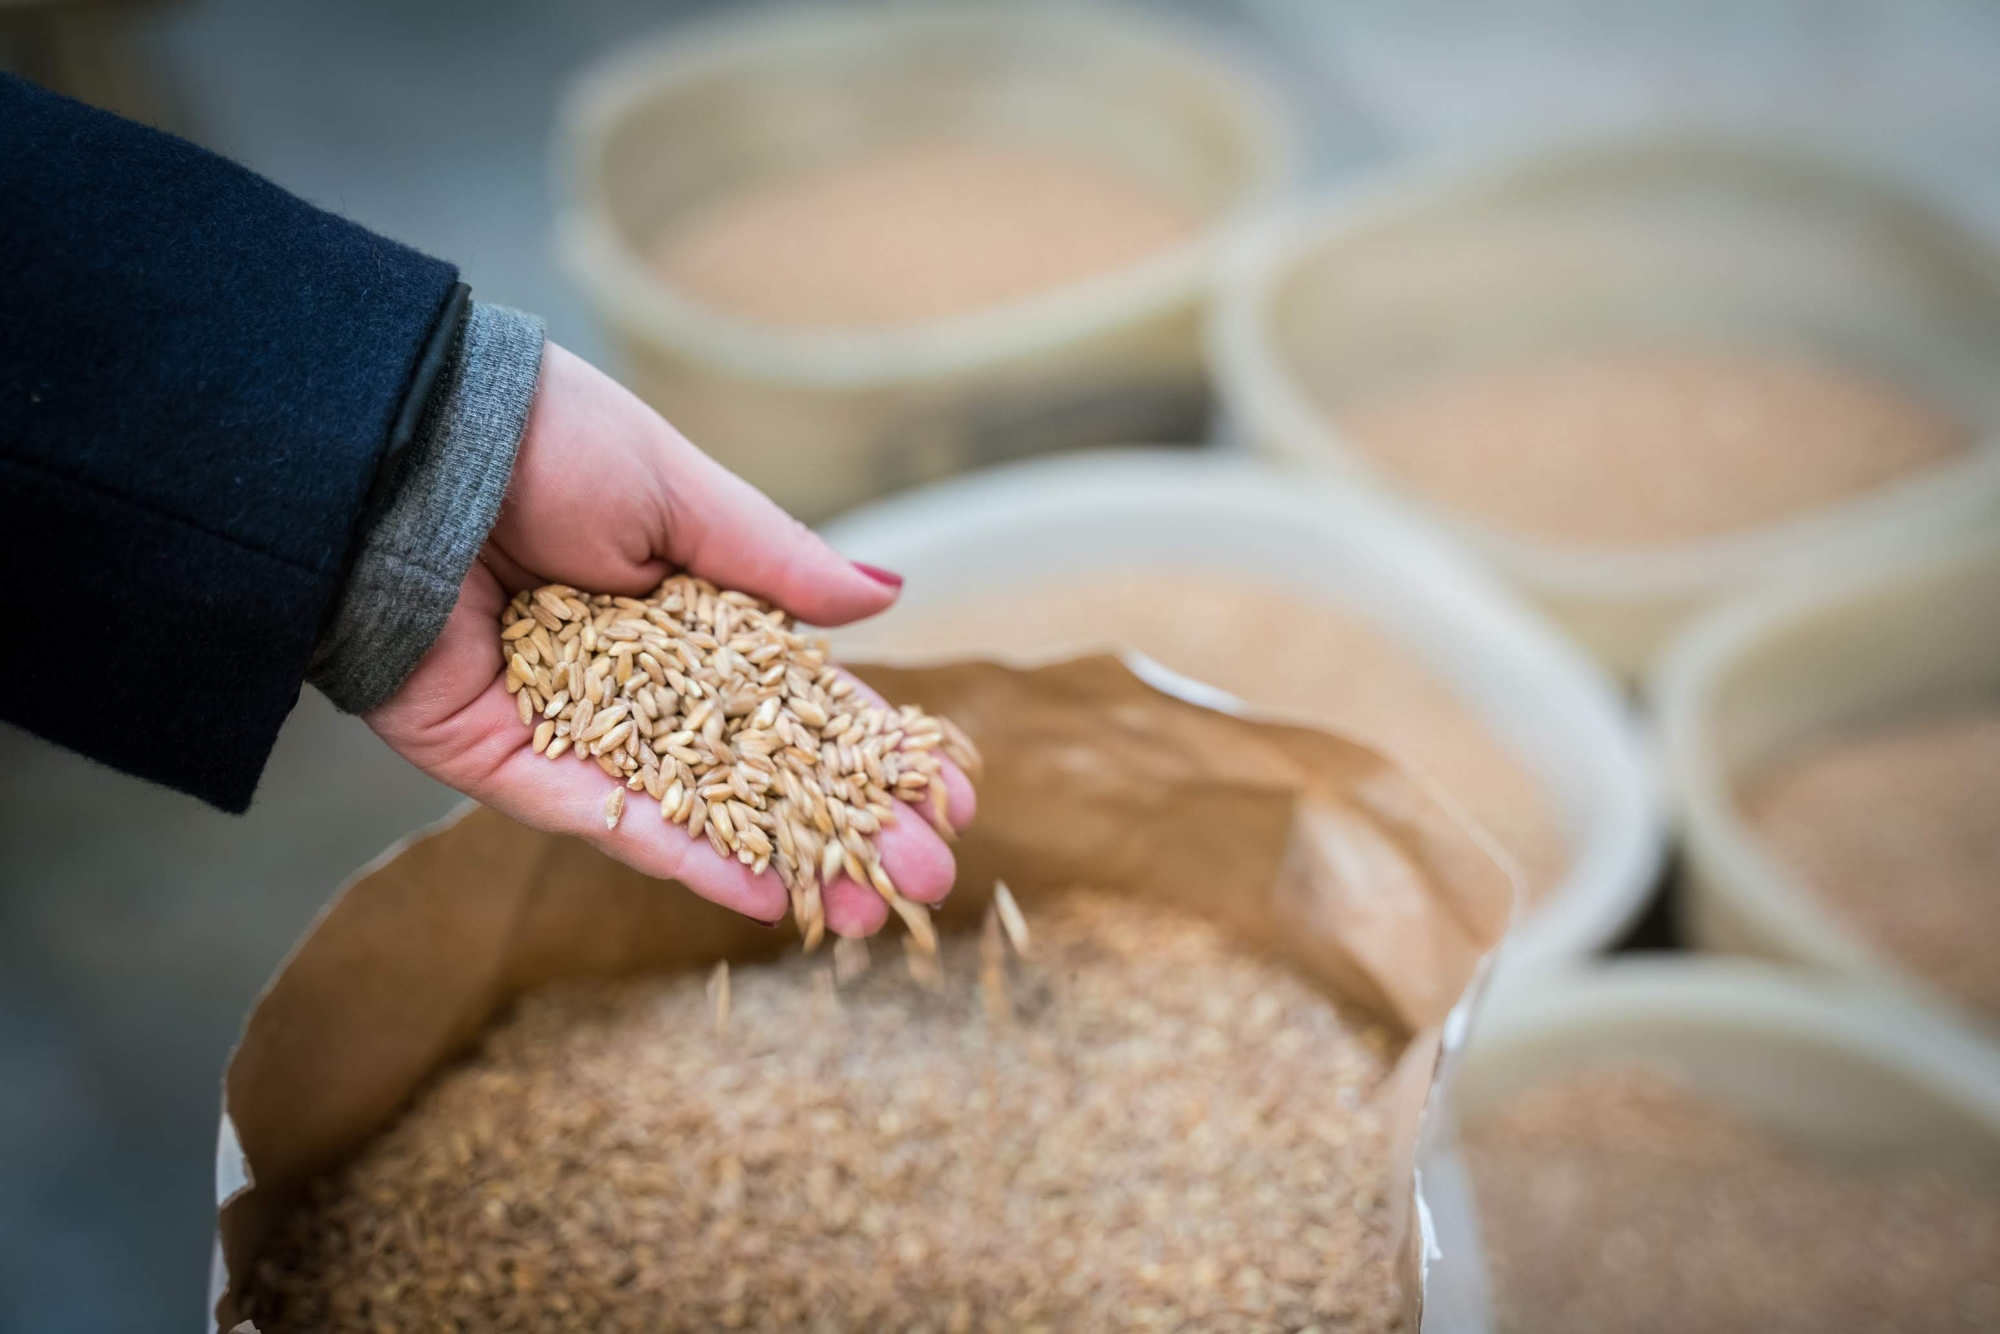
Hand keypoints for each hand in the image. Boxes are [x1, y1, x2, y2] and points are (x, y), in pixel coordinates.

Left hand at [368, 342, 974, 934]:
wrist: (409, 451)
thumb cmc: (547, 442)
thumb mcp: (684, 496)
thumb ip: (779, 564)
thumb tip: (888, 596)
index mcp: (681, 610)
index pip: (794, 696)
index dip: (866, 747)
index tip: (941, 795)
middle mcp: (634, 678)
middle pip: (756, 772)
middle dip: (842, 829)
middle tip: (927, 881)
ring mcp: (573, 726)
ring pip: (694, 812)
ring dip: (779, 864)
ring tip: (862, 914)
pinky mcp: (502, 761)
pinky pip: (604, 818)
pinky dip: (679, 856)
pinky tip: (757, 895)